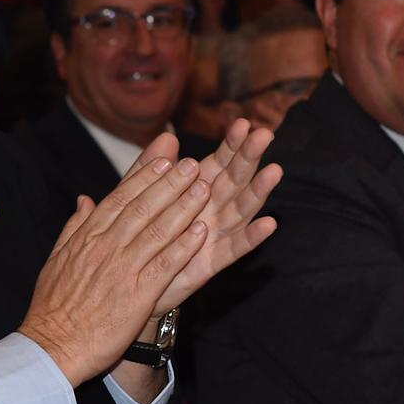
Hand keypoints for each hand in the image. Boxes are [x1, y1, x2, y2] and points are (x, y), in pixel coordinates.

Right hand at [19, 144, 212, 387]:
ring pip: (158, 230)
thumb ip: (74, 226)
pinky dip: (185, 245)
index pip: (120, 198)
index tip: (165, 158)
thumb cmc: (53, 306)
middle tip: (193, 163)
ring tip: (204, 187)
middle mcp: (106, 247)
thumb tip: (84, 200)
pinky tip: (202, 230)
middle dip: (170, 183)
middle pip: (143, 207)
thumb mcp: (56, 258)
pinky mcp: (138, 294)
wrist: (53, 345)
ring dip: (183, 207)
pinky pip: (166, 264)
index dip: (145, 176)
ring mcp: (123, 269)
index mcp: (87, 236)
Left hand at [150, 117, 279, 309]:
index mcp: (197, 190)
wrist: (128, 280)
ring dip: (259, 190)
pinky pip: (235, 248)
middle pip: (235, 180)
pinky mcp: (211, 262)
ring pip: (241, 209)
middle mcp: (212, 210)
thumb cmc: (139, 233)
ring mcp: (215, 235)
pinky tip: (269, 223)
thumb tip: (167, 136)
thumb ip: (153, 168)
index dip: (232, 144)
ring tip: (274, 170)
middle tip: (265, 134)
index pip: (220, 162)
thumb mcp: (140, 196)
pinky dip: (252, 237)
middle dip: (250, 157)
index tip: (244, 123)